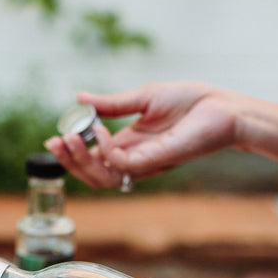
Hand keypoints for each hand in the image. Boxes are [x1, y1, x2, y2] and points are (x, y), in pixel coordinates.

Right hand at [45, 82, 239, 189]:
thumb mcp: (143, 97)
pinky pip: (124, 166)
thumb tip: (80, 98)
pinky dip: (108, 152)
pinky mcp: (157, 161)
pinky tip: (102, 132)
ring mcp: (145, 164)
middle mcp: (135, 160)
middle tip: (58, 142)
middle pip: (93, 176)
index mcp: (129, 145)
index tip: (54, 139)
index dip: (71, 154)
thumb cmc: (190, 102)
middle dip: (71, 162)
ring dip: (84, 161)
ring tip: (73, 139)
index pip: (94, 160)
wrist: (222, 107)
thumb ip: (111, 104)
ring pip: (104, 179)